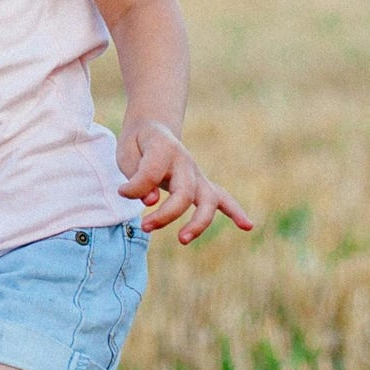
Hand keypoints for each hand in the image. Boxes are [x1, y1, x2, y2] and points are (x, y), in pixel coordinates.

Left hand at [117, 121, 253, 243]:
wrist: (152, 130)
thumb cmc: (137, 145)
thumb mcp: (126, 153)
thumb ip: (136, 176)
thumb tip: (151, 202)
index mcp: (163, 147)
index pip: (151, 173)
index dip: (135, 187)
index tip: (121, 192)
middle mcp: (184, 161)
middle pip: (184, 193)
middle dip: (166, 214)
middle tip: (145, 226)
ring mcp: (196, 173)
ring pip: (208, 199)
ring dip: (198, 223)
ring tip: (183, 240)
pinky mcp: (202, 184)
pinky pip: (223, 198)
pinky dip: (235, 211)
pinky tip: (247, 226)